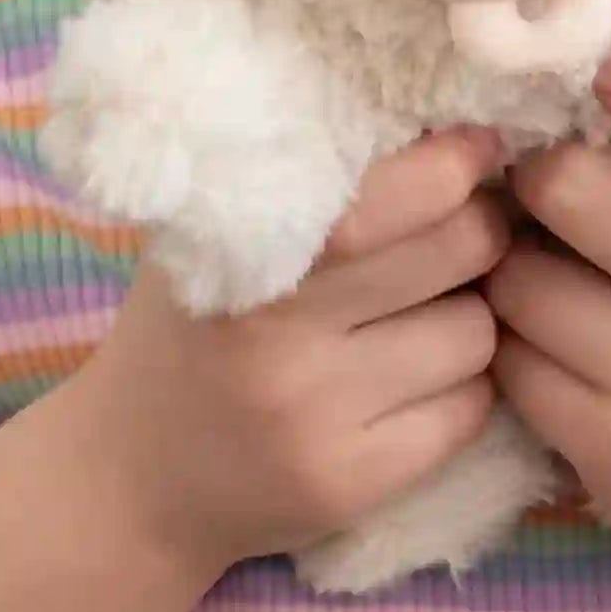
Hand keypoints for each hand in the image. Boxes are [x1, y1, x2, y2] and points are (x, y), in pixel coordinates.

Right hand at [67, 127, 513, 585]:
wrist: (131, 480)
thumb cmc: (190, 328)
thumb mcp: (214, 234)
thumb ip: (308, 181)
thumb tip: (439, 127)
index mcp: (246, 252)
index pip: (398, 195)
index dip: (457, 165)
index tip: (478, 147)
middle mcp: (279, 338)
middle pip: (461, 251)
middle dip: (477, 232)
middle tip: (459, 230)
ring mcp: (316, 418)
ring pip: (476, 334)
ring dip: (468, 318)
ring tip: (420, 316)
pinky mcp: (350, 485)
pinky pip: (468, 411)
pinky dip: (458, 390)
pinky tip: (411, 383)